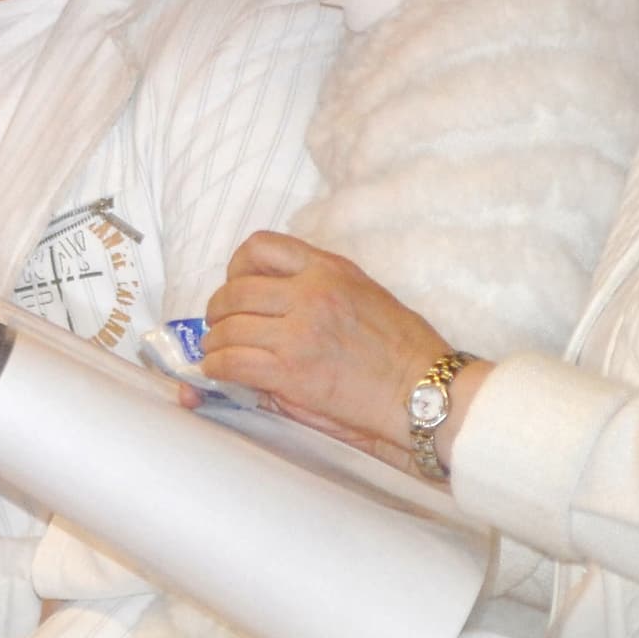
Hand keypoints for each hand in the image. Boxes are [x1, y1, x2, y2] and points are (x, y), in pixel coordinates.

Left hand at [201, 232, 452, 454]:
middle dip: (218, 310)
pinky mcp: (291, 370)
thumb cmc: (402, 346)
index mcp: (327, 268)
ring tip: (217, 352)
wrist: (423, 390)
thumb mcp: (362, 290)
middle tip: (218, 324)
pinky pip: (233, 362)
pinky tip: (219, 372)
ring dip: (215, 343)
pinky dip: (217, 367)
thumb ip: (316, 285)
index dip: (236, 266)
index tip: (236, 283)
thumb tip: (269, 299)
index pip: (260, 247)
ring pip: (228, 328)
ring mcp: (299, 331)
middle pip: (235, 291)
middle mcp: (310, 292)